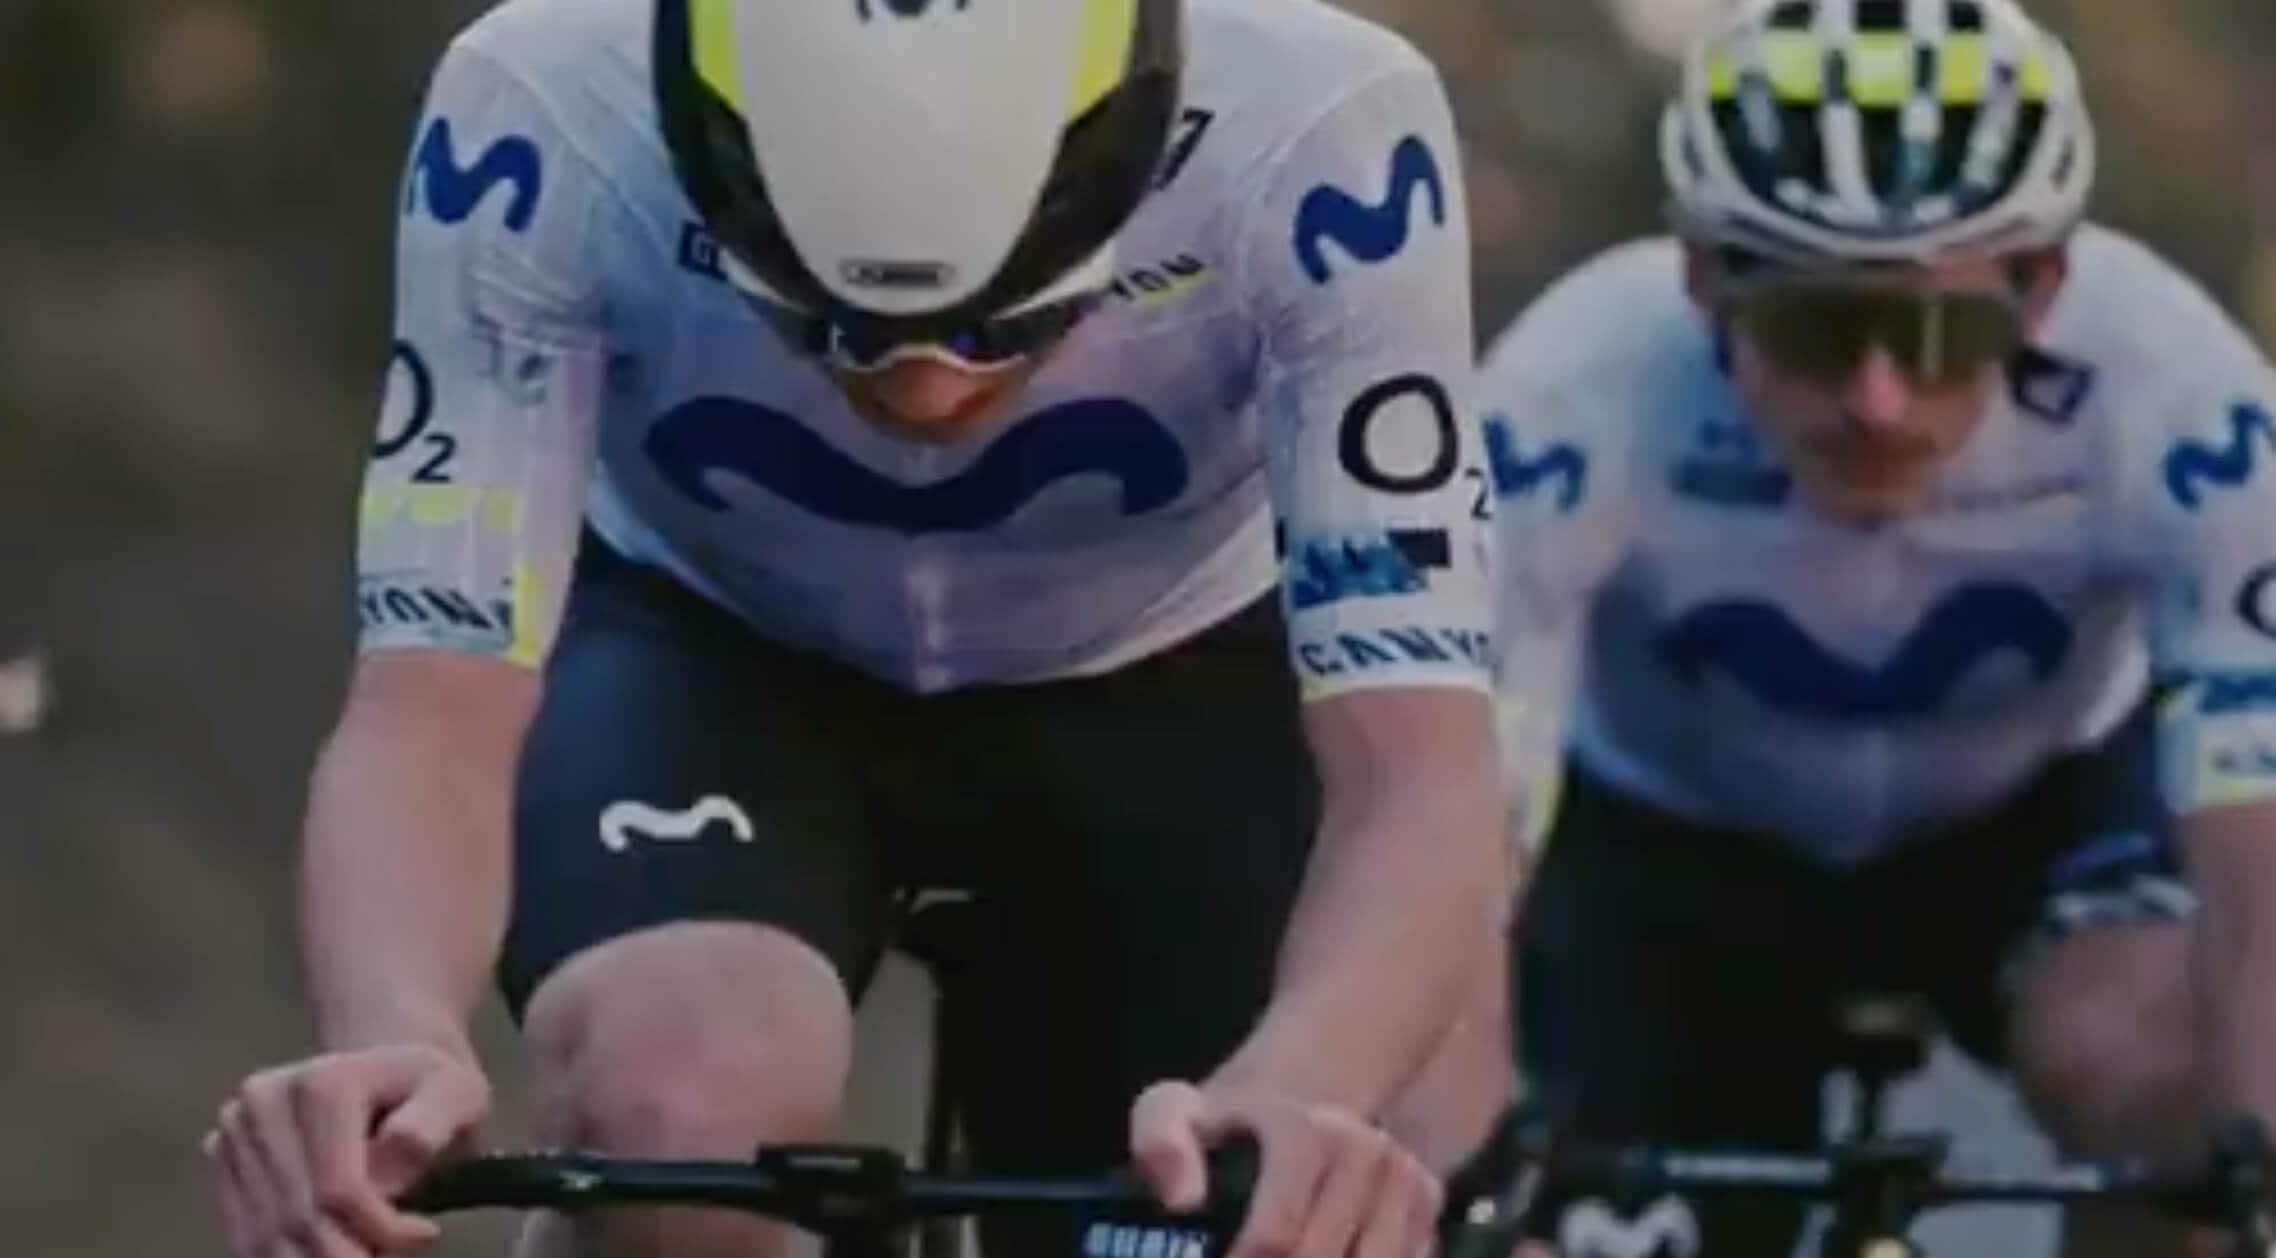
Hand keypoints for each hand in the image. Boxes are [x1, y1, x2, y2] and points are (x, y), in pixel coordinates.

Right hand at [205, 1044, 488, 1256]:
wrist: (384, 1070)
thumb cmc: (427, 1088)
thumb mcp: (457, 1093)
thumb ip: (429, 1128)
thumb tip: (383, 1182)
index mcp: (322, 1083)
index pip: (340, 1188)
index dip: (382, 1228)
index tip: (426, 1233)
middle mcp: (263, 1103)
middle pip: (298, 1216)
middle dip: (347, 1255)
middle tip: (388, 1257)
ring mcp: (233, 1131)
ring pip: (265, 1235)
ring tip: (365, 1254)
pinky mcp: (221, 1159)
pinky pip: (245, 1233)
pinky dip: (285, 1256)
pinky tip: (324, 1251)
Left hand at [1131, 1080, 1442, 1257]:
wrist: (1301, 1102)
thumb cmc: (1231, 1126)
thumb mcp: (1175, 1114)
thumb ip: (1162, 1143)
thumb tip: (1183, 1200)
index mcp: (1307, 1132)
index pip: (1276, 1238)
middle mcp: (1369, 1152)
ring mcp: (1407, 1179)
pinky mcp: (1430, 1208)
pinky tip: (1330, 1253)